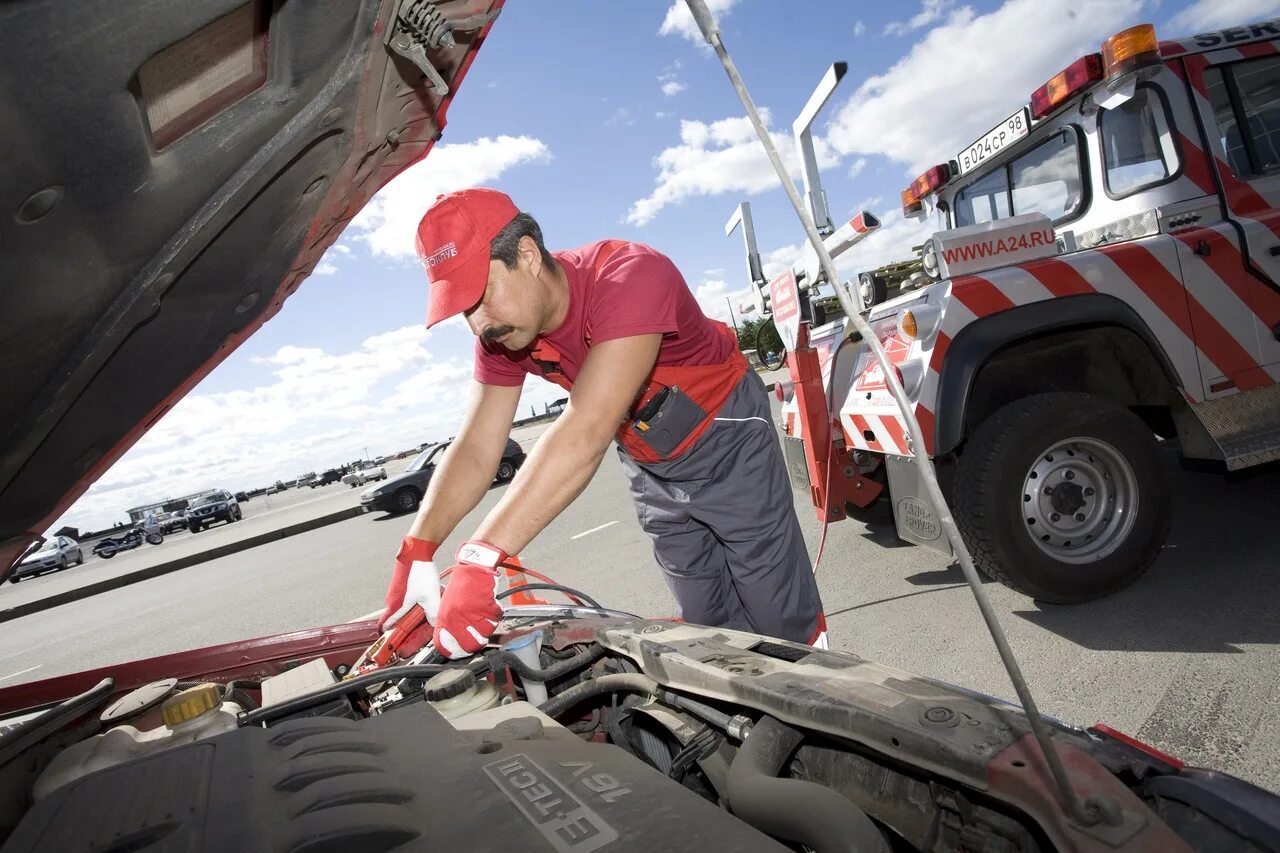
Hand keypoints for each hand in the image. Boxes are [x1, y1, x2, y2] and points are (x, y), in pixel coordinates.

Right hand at [379, 537, 439, 631]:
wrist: (416, 552)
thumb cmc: (419, 573)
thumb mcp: (430, 597)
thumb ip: (432, 614)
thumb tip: (434, 625)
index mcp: (395, 607)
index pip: (385, 627)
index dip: (389, 637)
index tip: (395, 645)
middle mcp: (392, 601)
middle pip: (396, 620)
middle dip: (407, 626)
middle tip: (420, 630)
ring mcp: (396, 593)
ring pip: (403, 610)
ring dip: (413, 613)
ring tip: (427, 611)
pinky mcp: (401, 587)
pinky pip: (406, 600)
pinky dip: (415, 603)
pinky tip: (427, 598)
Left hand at [432, 541, 505, 657]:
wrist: (474, 567)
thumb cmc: (462, 585)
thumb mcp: (447, 605)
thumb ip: (447, 624)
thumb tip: (450, 642)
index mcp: (445, 618)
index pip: (445, 646)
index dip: (454, 652)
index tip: (460, 651)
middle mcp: (458, 618)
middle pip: (470, 646)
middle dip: (477, 643)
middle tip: (478, 637)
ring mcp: (473, 613)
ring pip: (486, 633)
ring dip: (488, 626)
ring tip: (484, 616)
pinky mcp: (487, 606)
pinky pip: (496, 619)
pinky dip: (496, 614)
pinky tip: (490, 606)